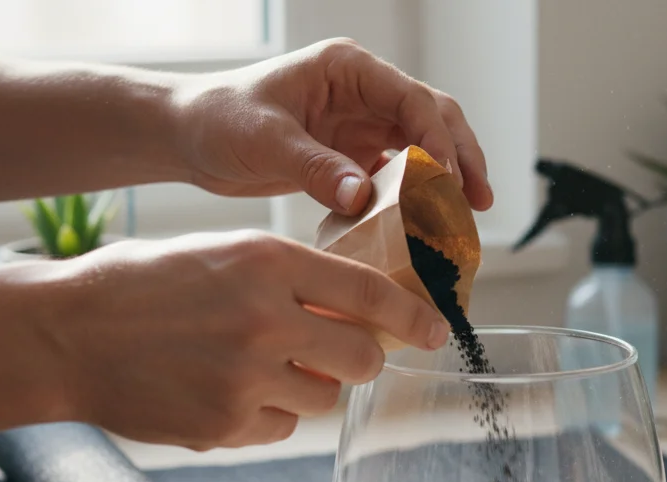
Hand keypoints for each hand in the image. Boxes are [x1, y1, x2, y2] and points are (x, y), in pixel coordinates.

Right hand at [44, 230, 448, 449]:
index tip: (435, 330)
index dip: (413, 317)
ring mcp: (245, 379)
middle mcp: (265, 320)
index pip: (371, 294)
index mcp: (268, 263)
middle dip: (359, 360)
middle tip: (338, 354)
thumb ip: (292, 278)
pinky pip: (280, 429)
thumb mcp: (223, 253)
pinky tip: (223, 391)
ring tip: (256, 367)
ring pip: (323, 400)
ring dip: (307, 388)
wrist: (64, 334)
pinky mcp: (224, 427)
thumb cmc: (144, 285)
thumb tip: (359, 311)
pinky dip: (265, 416)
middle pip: (362, 360)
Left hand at [172, 38, 493, 215]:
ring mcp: (361, 123)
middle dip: (461, 157)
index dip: (439, 139)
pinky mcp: (352, 154)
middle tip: (478, 202)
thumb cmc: (218, 120)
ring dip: (446, 179)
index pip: (413, 99)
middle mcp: (363, 92)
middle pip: (432, 118)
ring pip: (422, 147)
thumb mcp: (265, 141)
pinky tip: (423, 227)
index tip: (452, 180)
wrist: (188, 136)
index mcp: (348, 69)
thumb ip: (315, 167)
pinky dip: (413, 198)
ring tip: (466, 217)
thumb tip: (363, 196)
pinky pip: (396, 174)